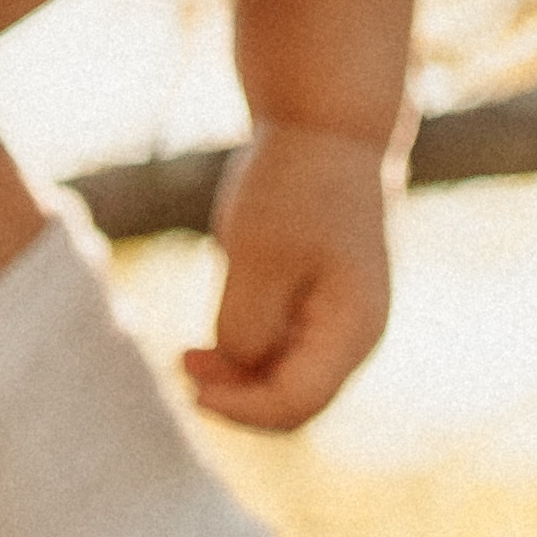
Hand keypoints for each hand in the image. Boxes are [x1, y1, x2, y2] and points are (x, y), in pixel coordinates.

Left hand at [185, 120, 396, 431]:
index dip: (240, 409)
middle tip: (183, 362)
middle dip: (236, 395)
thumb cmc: (295, 185)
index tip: (190, 387)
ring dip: (236, 372)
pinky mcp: (319, 307)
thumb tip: (235, 368)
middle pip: (292, 403)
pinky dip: (244, 349)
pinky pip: (280, 350)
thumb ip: (244, 324)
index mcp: (353, 329)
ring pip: (282, 379)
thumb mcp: (257, 255)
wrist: (325, 128)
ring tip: (189, 351)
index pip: (296, 404)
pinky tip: (212, 329)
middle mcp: (354, 338)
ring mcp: (338, 324)